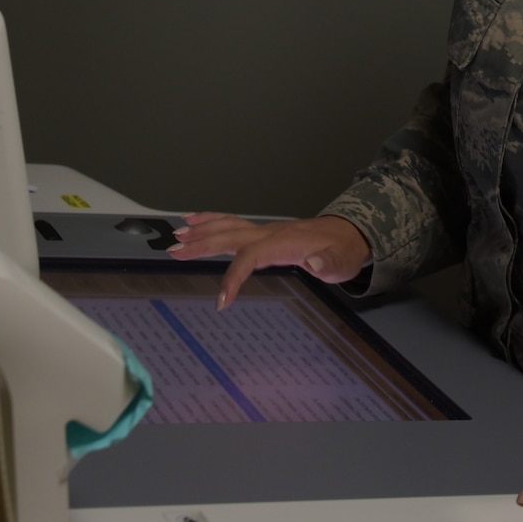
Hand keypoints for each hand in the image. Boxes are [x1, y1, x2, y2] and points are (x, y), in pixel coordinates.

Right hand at [167, 213, 372, 309]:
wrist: (347, 235)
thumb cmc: (342, 250)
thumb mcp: (342, 261)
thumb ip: (329, 263)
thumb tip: (316, 263)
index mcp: (284, 243)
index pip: (250, 257)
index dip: (233, 277)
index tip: (221, 301)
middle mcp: (269, 233)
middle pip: (229, 236)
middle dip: (201, 244)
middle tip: (175, 252)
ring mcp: (264, 230)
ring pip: (227, 226)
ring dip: (201, 231)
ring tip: (177, 237)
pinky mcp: (262, 232)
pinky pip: (232, 223)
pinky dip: (211, 220)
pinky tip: (194, 221)